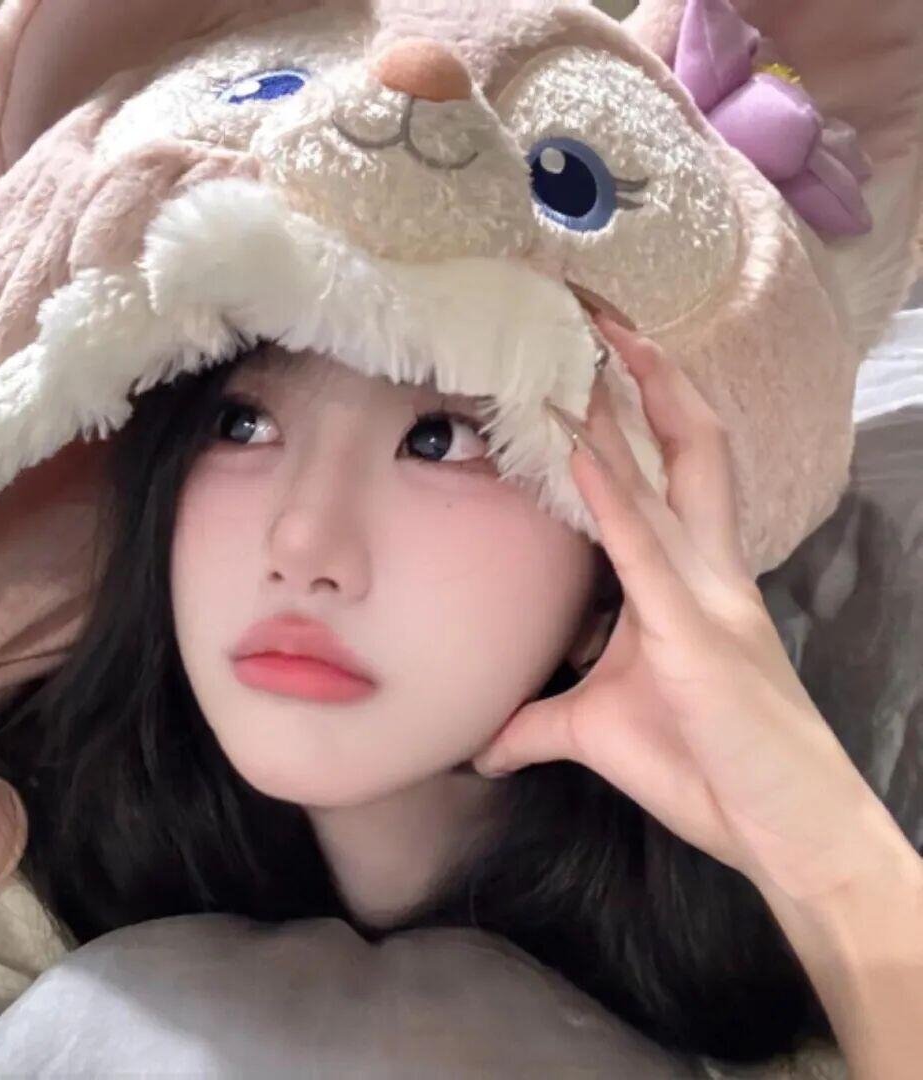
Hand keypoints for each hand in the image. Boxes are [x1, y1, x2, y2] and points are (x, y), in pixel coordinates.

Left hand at [472, 313, 908, 905]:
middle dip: (651, 378)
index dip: (641, 413)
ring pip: (675, 478)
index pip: (668, 475)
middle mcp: (705, 570)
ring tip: (603, 341)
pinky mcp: (696, 638)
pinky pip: (646, 555)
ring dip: (637, 408)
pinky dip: (613, 502)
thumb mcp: (598, 731)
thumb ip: (537, 723)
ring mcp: (706, 597)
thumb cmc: (707, 769)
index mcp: (690, 581)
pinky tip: (580, 454)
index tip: (600, 361)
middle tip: (606, 316)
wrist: (782, 830)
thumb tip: (480, 744)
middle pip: (687, 449)